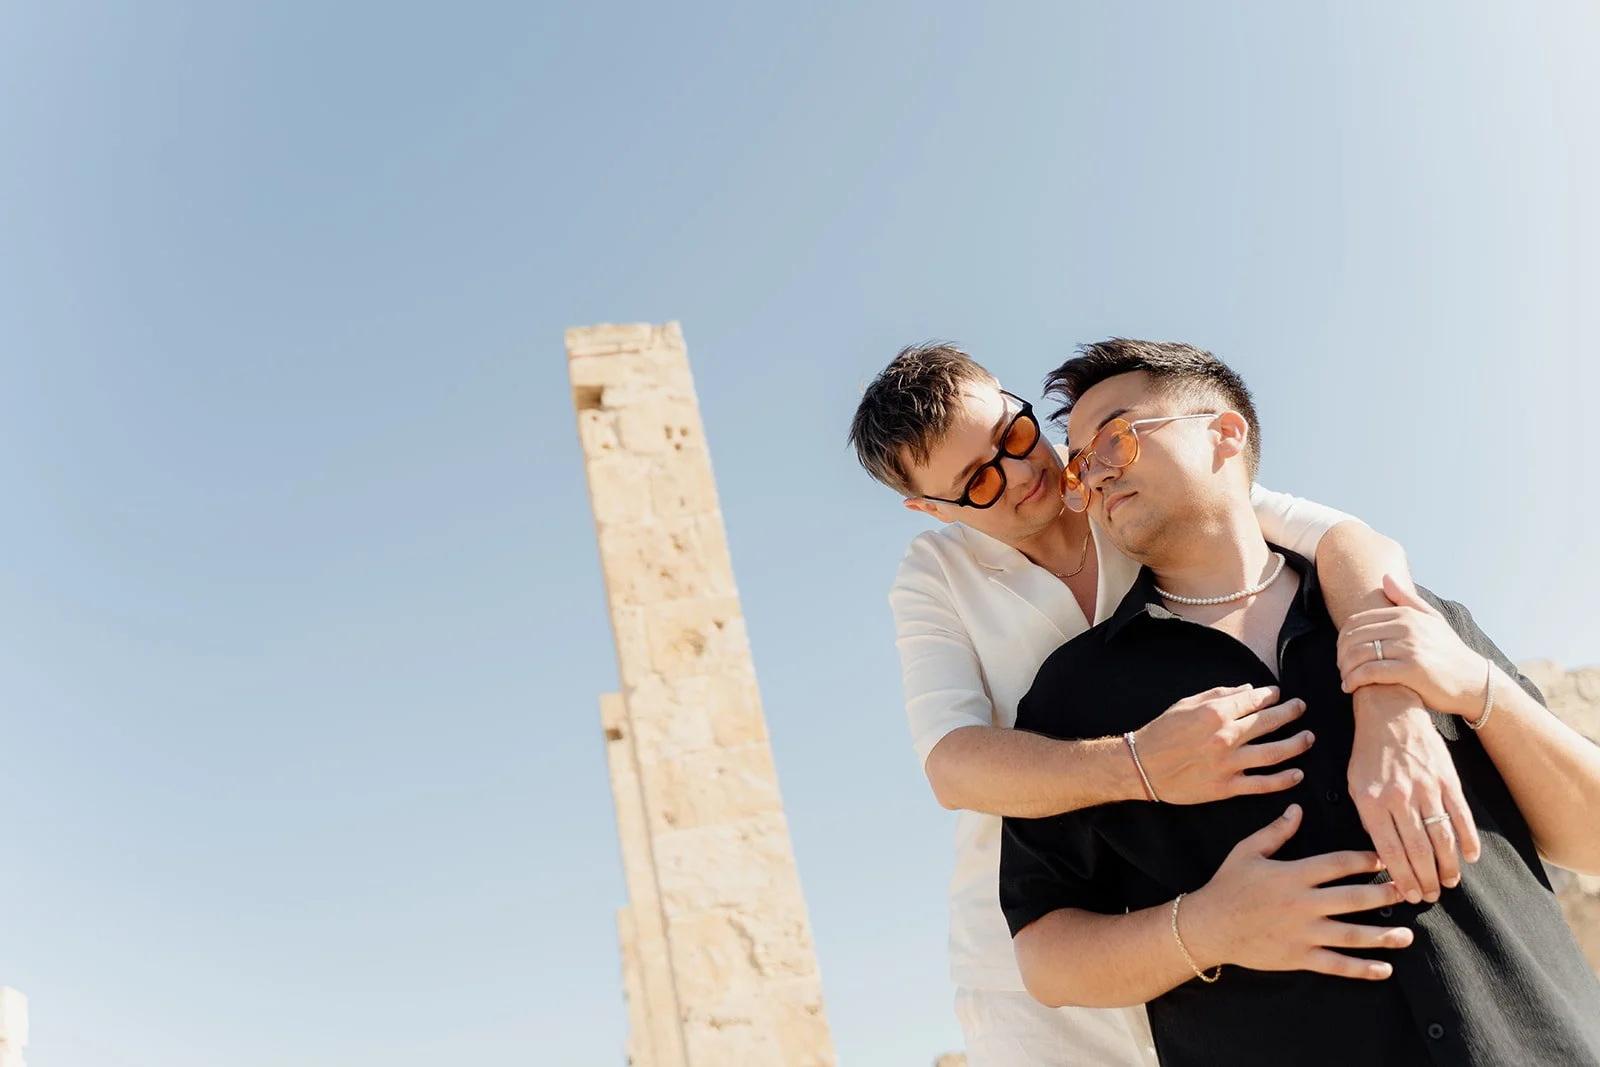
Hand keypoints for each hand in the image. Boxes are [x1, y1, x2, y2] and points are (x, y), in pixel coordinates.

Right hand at [1133, 684, 1312, 804]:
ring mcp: (1228, 764)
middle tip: (1301, 708)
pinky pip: (1262, 784)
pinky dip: (1283, 780)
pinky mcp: (1226, 787)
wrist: (1142, 766)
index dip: (1269, 695)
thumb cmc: (1162, 731)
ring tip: (1308, 738)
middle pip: (1269, 723)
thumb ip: (1218, 695)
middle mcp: (1226, 737)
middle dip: (1290, 713)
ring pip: (1274, 753)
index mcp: (1215, 713)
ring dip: (1296, 745)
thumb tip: (1247, 689)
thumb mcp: (1186, 704)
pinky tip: (1297, 774)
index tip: (1277, 694)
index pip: (1253, 700)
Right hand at [1182, 805, 1411, 979]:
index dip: (1364, 860)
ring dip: (1382, 936)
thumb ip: (1276, 831)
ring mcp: (1301, 933)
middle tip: (1409, 891)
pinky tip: (1384, 969)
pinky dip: (1361, 969)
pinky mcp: (1297, 957)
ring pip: (1350, 935)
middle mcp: (1301, 904)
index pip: (1337, 864)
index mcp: (1291, 875)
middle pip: (1353, 899)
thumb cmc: (1227, 885)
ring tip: (1408, 935)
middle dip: (1384, 895)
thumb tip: (1298, 808)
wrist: (1208, 925)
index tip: (1385, 858)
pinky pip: (1335, 965)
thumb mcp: (1247, 851)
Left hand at [1337, 575, 1488, 717]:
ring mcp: (1409, 648)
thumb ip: (1406, 599)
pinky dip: (1354, 680)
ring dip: (1345, 669)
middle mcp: (1407, 627)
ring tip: (1344, 679)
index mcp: (1406, 615)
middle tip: (1340, 668)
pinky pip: (1370, 672)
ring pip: (1359, 654)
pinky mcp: (1411, 670)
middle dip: (1341, 654)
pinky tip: (1349, 687)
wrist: (1475, 682)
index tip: (1342, 652)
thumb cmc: (1449, 652)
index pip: (1357, 621)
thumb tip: (1385, 577)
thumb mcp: (1432, 619)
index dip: (1342, 638)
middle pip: (1354, 637)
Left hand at [1346, 684, 1480, 904]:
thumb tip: (1384, 854)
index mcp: (1372, 801)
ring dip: (1447, 866)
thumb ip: (1369, 818)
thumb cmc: (1369, 753)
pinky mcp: (1447, 779)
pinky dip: (1468, 839)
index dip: (1402, 877)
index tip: (1409, 895)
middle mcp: (1399, 797)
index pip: (1389, 850)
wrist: (1390, 712)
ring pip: (1441, 837)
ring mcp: (1426, 788)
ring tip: (1448, 883)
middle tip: (1431, 897)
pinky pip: (1460, 815)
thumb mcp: (1355, 785)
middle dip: (1426, 879)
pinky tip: (1470, 857)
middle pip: (1418, 849)